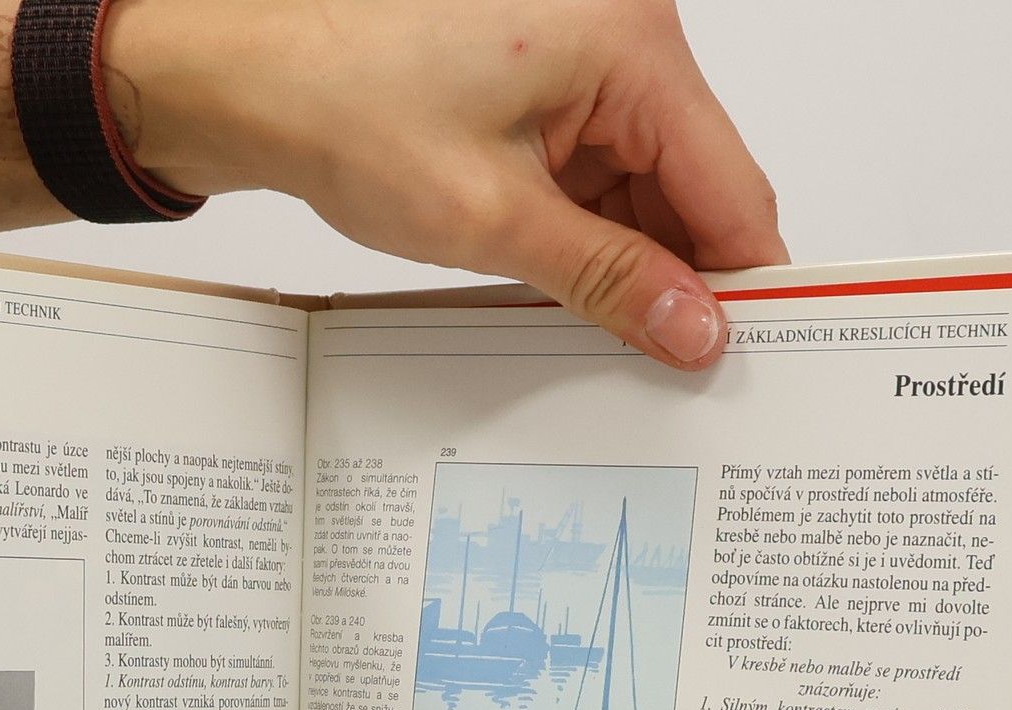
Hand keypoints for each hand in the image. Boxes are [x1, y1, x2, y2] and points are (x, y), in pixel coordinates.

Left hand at [112, 0, 785, 368]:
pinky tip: (576, 288)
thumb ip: (609, 279)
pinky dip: (595, 234)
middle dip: (683, 276)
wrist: (261, 82)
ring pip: (649, 187)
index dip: (743, 279)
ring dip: (633, 261)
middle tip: (679, 368)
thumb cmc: (352, 111)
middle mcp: (624, 37)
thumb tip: (693, 328)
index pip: (728, 183)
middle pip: (695, 184)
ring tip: (612, 334)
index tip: (750, 353)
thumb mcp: (494, 219)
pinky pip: (603, 173)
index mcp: (629, 45)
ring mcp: (590, 60)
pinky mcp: (553, 88)